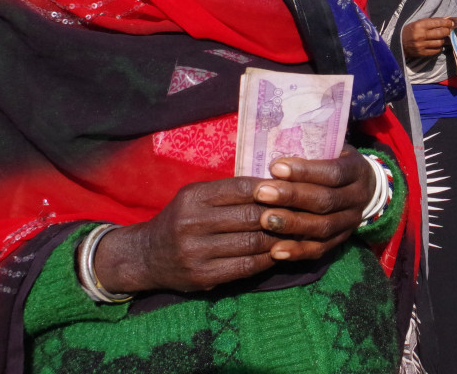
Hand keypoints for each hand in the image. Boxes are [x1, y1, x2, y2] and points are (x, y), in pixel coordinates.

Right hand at [92, 146, 374, 292]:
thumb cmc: (182, 220)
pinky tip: (282, 252)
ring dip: (281, 237)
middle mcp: (193, 223)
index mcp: (194, 196)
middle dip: (284, 213)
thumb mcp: (197, 196)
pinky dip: (268, 258)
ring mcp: (196, 252)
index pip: (245, 187)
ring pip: (253, 242)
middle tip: (310, 211)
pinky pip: (246, 266)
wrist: (145, 256)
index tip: (299, 186)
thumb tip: (278, 180)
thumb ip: (229, 190)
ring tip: (301, 231)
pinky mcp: (202, 276)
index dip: (275, 187)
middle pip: (253, 216)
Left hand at [251, 145, 374, 261]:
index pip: (333, 172)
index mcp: (356, 170)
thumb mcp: (331, 148)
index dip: (304, 171)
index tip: (275, 167)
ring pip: (323, 227)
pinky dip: (297, 251)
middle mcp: (358, 197)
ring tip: (264, 219)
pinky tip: (275, 251)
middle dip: (292, 197)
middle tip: (261, 193)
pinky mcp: (340, 240)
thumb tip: (272, 144)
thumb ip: (310, 149)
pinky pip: (320, 249)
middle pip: (326, 200)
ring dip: (292, 224)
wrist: (363, 186)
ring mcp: (350, 222)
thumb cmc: (335, 161)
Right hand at [401, 16, 454, 58]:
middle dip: (447, 31)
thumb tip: (447, 19)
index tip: (451, 23)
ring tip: (441, 38)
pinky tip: (437, 44)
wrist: (398, 43)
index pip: (437, 23)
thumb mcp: (418, 23)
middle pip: (440, 33)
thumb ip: (432, 21)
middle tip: (448, 30)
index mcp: (420, 25)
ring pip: (439, 42)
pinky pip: (436, 51)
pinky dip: (438, 47)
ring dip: (443, 40)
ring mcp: (421, 45)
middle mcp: (421, 35)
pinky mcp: (422, 53)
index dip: (447, 23)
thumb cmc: (410, 31)